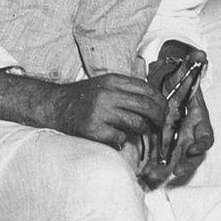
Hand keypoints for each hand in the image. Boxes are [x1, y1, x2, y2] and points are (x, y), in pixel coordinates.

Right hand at [51, 73, 165, 148]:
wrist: (55, 106)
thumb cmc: (83, 97)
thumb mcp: (105, 84)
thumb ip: (127, 89)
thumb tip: (155, 101)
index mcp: (112, 80)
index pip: (147, 89)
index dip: (161, 101)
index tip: (165, 109)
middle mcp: (107, 94)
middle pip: (146, 107)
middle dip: (159, 117)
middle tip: (160, 124)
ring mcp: (100, 112)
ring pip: (137, 124)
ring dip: (143, 130)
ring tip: (139, 131)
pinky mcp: (93, 130)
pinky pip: (120, 138)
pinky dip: (122, 140)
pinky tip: (116, 136)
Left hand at [142, 47, 213, 185]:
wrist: (166, 84)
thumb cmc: (178, 79)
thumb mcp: (185, 69)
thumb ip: (194, 61)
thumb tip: (200, 54)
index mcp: (198, 119)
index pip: (206, 135)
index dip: (202, 143)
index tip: (194, 148)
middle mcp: (189, 134)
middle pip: (191, 156)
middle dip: (184, 165)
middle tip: (174, 170)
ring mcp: (176, 141)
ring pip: (175, 161)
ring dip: (165, 170)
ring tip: (152, 175)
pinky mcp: (162, 144)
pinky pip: (160, 159)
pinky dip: (152, 166)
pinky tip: (141, 171)